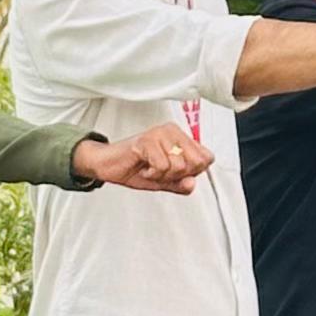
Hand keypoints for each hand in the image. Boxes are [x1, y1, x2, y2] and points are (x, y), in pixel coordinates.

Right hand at [77, 127, 212, 194]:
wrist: (108, 165)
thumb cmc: (135, 168)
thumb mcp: (164, 181)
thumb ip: (181, 184)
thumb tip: (192, 184)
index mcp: (181, 137)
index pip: (207, 158)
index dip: (193, 172)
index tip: (176, 172)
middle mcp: (172, 131)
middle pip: (196, 162)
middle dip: (178, 175)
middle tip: (161, 171)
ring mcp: (160, 134)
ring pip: (178, 165)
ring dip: (162, 175)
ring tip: (150, 169)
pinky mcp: (147, 140)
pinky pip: (161, 166)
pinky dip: (151, 174)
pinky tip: (143, 168)